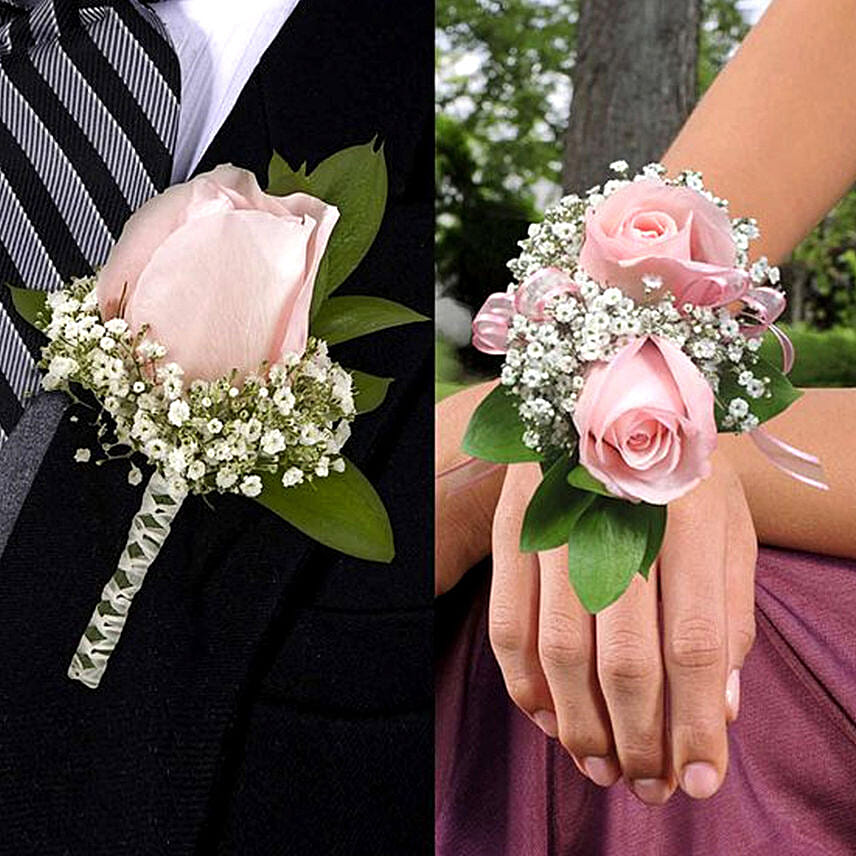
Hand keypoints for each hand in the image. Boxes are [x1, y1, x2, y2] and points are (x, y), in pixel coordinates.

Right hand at [488, 451, 756, 803]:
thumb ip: (728, 613)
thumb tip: (718, 708)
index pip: (694, 640)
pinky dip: (525, 683)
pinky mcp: (513, 527)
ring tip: (599, 766)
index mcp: (689, 511)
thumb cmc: (684, 467)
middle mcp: (616, 516)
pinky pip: (507, 623)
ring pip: (559, 649)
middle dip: (639, 738)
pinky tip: (548, 717)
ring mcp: (554, 519)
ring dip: (580, 724)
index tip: (700, 778)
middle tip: (648, 786)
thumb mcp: (730, 525)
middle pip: (625, 656)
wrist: (614, 392)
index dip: (697, 722)